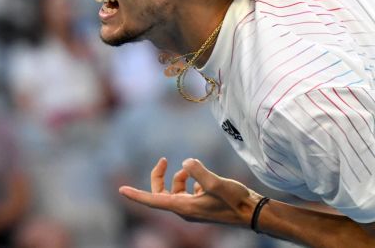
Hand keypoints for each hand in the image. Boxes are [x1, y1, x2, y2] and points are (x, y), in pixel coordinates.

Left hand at [118, 157, 261, 227]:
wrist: (253, 213)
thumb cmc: (236, 201)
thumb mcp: (216, 183)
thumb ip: (199, 171)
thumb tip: (185, 162)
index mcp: (184, 207)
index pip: (153, 200)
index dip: (136, 195)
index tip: (121, 190)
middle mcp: (185, 210)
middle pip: (161, 193)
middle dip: (160, 176)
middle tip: (163, 160)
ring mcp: (194, 208)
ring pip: (175, 191)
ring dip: (179, 177)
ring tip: (191, 168)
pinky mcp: (202, 205)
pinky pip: (188, 192)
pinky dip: (192, 181)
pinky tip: (203, 177)